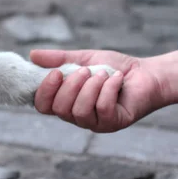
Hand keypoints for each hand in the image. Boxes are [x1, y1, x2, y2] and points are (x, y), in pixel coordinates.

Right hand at [31, 49, 177, 132]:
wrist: (146, 72)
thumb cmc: (113, 67)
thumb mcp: (83, 59)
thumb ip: (58, 59)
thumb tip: (32, 55)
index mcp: (66, 101)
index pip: (42, 106)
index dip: (44, 91)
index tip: (56, 72)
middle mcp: (77, 116)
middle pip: (59, 109)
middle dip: (71, 85)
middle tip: (86, 70)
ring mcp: (96, 122)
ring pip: (80, 111)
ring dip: (91, 87)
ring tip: (102, 74)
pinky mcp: (114, 123)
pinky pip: (102, 109)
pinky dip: (108, 89)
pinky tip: (117, 79)